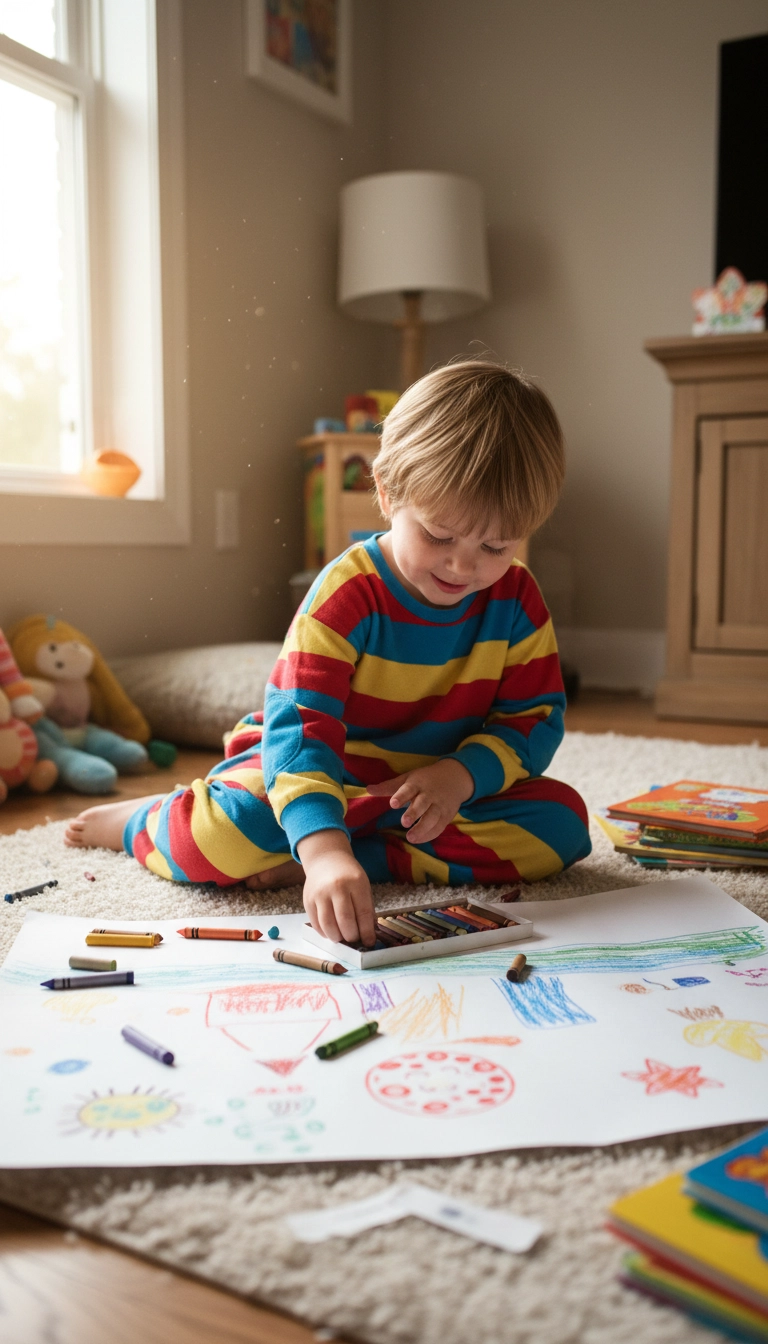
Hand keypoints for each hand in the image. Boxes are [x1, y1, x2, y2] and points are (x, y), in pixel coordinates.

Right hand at [297, 829, 375, 947]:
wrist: (326, 859)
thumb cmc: (348, 875)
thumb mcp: (363, 886)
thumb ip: (366, 909)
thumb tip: (369, 934)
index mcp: (356, 883)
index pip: (363, 913)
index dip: (367, 932)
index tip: (369, 942)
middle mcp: (337, 887)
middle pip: (345, 921)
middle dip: (352, 936)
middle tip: (355, 939)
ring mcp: (320, 894)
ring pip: (328, 925)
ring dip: (337, 937)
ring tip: (342, 937)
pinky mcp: (308, 900)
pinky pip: (316, 923)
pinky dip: (325, 933)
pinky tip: (331, 932)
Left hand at [367, 758, 473, 843]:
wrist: (455, 778)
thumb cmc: (426, 779)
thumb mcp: (408, 778)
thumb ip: (389, 786)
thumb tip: (367, 789)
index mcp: (418, 783)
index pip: (409, 789)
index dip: (401, 796)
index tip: (393, 804)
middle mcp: (430, 794)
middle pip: (423, 804)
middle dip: (414, 813)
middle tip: (404, 822)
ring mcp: (440, 805)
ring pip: (433, 817)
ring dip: (422, 828)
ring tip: (410, 837)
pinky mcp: (447, 815)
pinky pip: (439, 826)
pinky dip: (430, 834)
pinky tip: (418, 839)